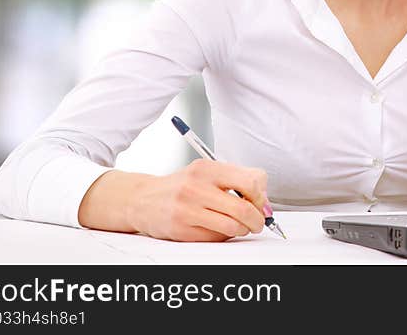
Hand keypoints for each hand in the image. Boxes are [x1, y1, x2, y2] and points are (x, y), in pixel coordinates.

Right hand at [128, 159, 267, 241]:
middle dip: (257, 220)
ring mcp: (187, 208)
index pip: (250, 181)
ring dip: (242, 230)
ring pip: (232, 226)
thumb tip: (264, 201)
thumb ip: (236, 180)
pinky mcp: (181, 228)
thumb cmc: (181, 186)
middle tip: (258, 223)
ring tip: (239, 227)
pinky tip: (218, 229)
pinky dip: (224, 236)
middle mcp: (197, 186)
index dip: (261, 198)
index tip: (262, 205)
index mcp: (207, 168)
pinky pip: (215, 237)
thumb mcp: (207, 172)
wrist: (143, 199)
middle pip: (244, 208)